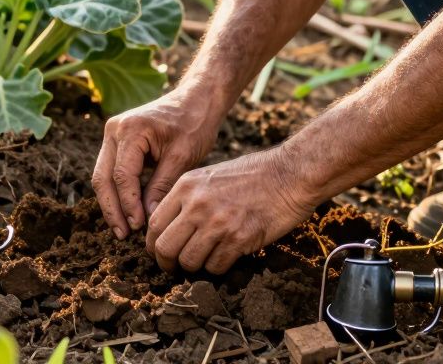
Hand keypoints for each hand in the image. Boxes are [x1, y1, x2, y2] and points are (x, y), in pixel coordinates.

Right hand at [92, 91, 219, 239]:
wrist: (196, 100)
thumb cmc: (194, 124)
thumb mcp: (182, 157)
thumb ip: (162, 185)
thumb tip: (150, 217)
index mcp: (130, 129)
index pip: (122, 175)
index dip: (129, 204)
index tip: (139, 226)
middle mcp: (114, 130)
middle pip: (103, 177)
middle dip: (112, 209)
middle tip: (123, 235)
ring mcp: (113, 134)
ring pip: (102, 176)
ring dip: (112, 203)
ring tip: (123, 230)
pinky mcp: (118, 142)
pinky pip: (111, 171)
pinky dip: (118, 192)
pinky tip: (128, 213)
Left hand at [146, 149, 315, 273]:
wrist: (289, 174)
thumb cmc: (251, 175)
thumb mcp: (209, 176)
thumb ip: (186, 198)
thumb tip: (168, 228)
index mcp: (186, 186)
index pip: (154, 223)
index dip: (153, 244)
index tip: (160, 252)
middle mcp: (197, 204)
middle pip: (164, 247)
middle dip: (167, 263)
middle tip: (174, 268)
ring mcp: (217, 223)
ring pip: (188, 261)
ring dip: (195, 267)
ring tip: (205, 260)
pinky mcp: (239, 239)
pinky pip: (215, 267)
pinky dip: (218, 267)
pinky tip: (227, 255)